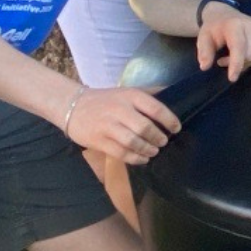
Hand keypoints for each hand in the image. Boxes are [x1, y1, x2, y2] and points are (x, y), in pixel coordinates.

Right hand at [64, 86, 181, 164]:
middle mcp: (119, 110)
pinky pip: (120, 153)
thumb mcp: (128, 91)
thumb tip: (174, 92)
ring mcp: (108, 126)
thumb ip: (150, 93)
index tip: (176, 128)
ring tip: (154, 151)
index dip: (169, 120)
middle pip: (144, 127)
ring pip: (132, 142)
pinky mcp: (98, 140)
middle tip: (164, 142)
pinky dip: (135, 158)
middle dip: (158, 138)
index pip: (155, 108)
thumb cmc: (107, 99)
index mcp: (130, 96)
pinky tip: (142, 159)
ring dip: (147, 149)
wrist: (73, 106)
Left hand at [197, 2, 250, 81]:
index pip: (239, 48)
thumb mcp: (203, 38)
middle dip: (239, 63)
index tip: (232, 78)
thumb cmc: (214, 29)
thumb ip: (204, 52)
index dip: (236, 64)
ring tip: (240, 57)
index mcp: (234, 25)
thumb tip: (205, 66)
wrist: (224, 15)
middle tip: (225, 61)